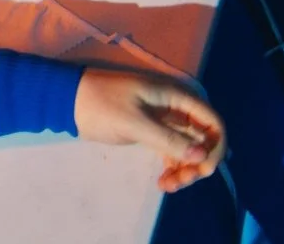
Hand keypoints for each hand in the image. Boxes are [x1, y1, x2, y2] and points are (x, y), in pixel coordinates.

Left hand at [75, 68, 225, 191]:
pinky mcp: (151, 131)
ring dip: (185, 169)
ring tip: (168, 186)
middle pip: (202, 138)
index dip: (216, 146)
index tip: (204, 169)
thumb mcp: (134, 122)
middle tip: (182, 181)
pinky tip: (163, 183)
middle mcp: (175, 108)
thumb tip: (201, 157)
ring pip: (188, 148)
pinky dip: (172, 167)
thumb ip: (168, 139)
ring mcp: (163, 120)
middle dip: (198, 162)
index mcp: (175, 97)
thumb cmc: (100, 105)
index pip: (212, 121)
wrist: (67, 100)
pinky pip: (171, 151)